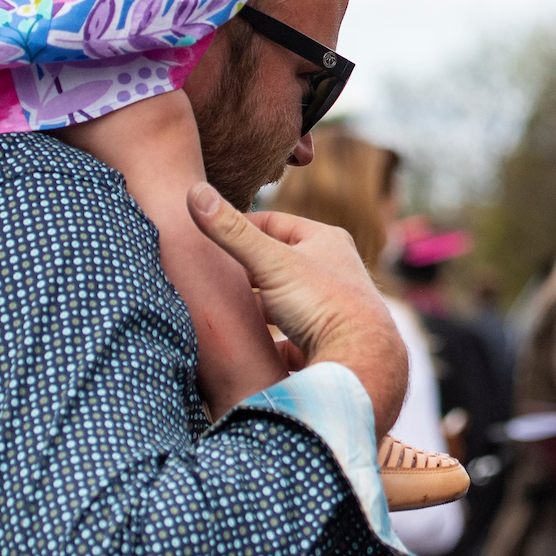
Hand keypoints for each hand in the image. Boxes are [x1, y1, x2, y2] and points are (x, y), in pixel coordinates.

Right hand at [187, 183, 407, 430]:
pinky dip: (267, 341)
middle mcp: (334, 271)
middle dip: (245, 270)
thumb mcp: (271, 262)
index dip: (240, 225)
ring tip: (222, 310)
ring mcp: (330, 309)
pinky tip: (247, 347)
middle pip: (278, 264)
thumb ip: (231, 232)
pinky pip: (288, 339)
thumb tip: (194, 192)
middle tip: (208, 273)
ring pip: (283, 302)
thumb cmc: (322, 304)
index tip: (208, 233)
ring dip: (256, 306)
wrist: (360, 363)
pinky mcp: (325, 343)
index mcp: (326, 241)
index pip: (275, 222)